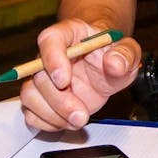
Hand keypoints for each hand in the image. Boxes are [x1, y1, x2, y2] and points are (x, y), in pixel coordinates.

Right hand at [19, 18, 142, 130]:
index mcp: (68, 34)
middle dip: (60, 100)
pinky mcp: (42, 99)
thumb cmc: (112, 54)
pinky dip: (48, 123)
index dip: (52, 60)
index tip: (64, 80)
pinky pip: (31, 114)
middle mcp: (48, 55)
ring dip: (52, 115)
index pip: (50, 40)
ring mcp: (43, 79)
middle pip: (39, 76)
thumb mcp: (128, 51)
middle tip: (81, 114)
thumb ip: (125, 54)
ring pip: (29, 96)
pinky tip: (68, 122)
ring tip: (78, 119)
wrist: (107, 68)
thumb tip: (115, 64)